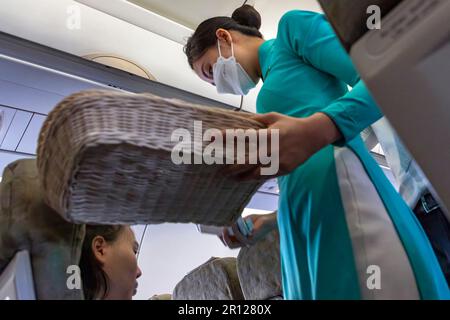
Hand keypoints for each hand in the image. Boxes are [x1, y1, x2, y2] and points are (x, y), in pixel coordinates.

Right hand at [219, 212, 277, 248]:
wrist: (269, 220)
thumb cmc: (257, 220)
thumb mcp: (243, 222)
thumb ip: (235, 224)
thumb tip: (224, 223)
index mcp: (243, 240)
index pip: (230, 243)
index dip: (223, 239)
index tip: (219, 231)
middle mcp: (246, 243)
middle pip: (230, 245)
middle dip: (224, 239)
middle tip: (220, 230)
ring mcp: (249, 242)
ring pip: (234, 243)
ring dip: (228, 234)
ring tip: (226, 225)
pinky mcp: (252, 239)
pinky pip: (240, 237)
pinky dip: (235, 230)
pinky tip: (233, 224)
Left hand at [221, 112, 340, 180]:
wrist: (313, 136)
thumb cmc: (290, 125)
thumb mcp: (273, 117)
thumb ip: (255, 120)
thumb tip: (238, 119)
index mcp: (268, 134)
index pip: (243, 137)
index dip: (227, 138)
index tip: (213, 138)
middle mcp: (272, 149)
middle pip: (246, 161)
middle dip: (231, 167)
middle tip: (219, 169)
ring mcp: (278, 161)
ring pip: (255, 172)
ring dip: (240, 176)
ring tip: (230, 177)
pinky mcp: (283, 169)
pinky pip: (265, 176)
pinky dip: (253, 177)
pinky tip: (244, 178)